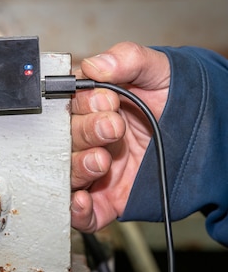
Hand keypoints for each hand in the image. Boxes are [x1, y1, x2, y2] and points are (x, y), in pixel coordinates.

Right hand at [71, 42, 170, 231]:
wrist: (206, 136)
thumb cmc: (177, 101)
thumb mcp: (158, 71)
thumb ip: (127, 59)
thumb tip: (95, 64)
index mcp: (92, 108)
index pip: (69, 106)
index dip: (81, 104)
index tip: (106, 100)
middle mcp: (89, 138)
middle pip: (65, 140)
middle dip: (86, 132)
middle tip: (112, 126)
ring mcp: (96, 170)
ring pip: (69, 173)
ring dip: (80, 167)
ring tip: (102, 159)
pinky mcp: (107, 198)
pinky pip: (82, 212)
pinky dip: (76, 210)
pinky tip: (82, 200)